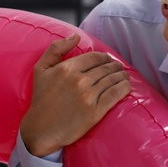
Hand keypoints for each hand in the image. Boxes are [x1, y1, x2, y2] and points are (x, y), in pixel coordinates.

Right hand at [17, 33, 130, 156]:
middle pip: (106, 68)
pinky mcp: (95, 111)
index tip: (109, 61)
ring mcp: (88, 96)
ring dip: (122, 76)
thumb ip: (56, 49)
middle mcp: (79, 80)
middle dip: (116, 67)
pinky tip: (127, 86)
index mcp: (67, 68)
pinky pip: (115, 94)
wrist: (41, 130)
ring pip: (112, 80)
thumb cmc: (41, 100)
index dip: (105, 58)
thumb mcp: (41, 69)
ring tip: (125, 77)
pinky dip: (124, 88)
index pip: (95, 57)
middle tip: (119, 69)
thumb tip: (76, 36)